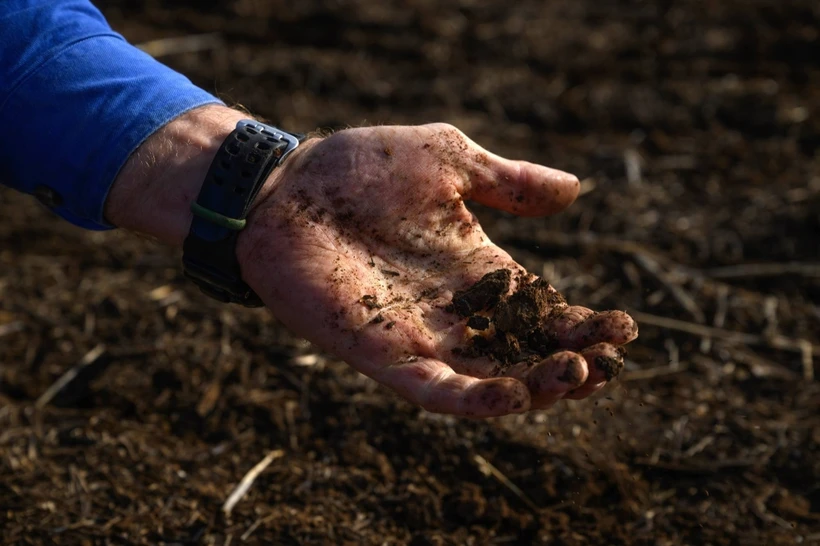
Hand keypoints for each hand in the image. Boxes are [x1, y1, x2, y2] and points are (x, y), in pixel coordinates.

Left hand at [236, 123, 637, 416]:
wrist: (282, 186)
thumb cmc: (360, 167)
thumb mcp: (448, 161)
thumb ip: (507, 182)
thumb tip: (575, 189)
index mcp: (477, 269)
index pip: (541, 309)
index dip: (584, 324)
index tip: (625, 327)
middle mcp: (456, 311)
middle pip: (525, 353)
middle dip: (571, 364)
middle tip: (608, 363)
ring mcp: (420, 335)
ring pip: (490, 380)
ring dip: (537, 388)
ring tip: (580, 377)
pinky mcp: (381, 353)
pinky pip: (435, 390)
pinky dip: (476, 400)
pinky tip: (515, 395)